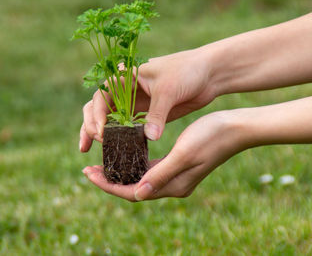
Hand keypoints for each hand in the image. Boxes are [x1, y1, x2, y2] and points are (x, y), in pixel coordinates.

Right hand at [80, 48, 217, 151]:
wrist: (208, 73)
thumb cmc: (187, 71)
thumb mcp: (169, 90)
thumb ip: (157, 114)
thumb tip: (150, 137)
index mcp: (125, 76)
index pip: (100, 96)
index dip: (96, 115)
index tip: (101, 134)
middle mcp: (125, 90)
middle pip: (97, 108)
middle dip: (88, 126)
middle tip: (86, 146)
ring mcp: (134, 103)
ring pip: (109, 119)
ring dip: (97, 133)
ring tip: (86, 150)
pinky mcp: (145, 114)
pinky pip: (126, 128)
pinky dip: (118, 138)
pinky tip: (113, 151)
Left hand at [82, 110, 246, 200]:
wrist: (234, 128)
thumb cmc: (210, 137)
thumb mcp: (184, 154)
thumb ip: (160, 175)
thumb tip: (136, 194)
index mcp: (173, 185)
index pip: (132, 192)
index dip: (108, 185)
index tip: (88, 173)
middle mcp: (172, 184)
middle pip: (133, 188)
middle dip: (109, 180)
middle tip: (88, 169)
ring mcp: (174, 175)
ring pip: (139, 178)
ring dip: (119, 172)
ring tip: (101, 163)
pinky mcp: (176, 164)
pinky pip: (148, 168)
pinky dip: (133, 164)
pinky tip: (122, 154)